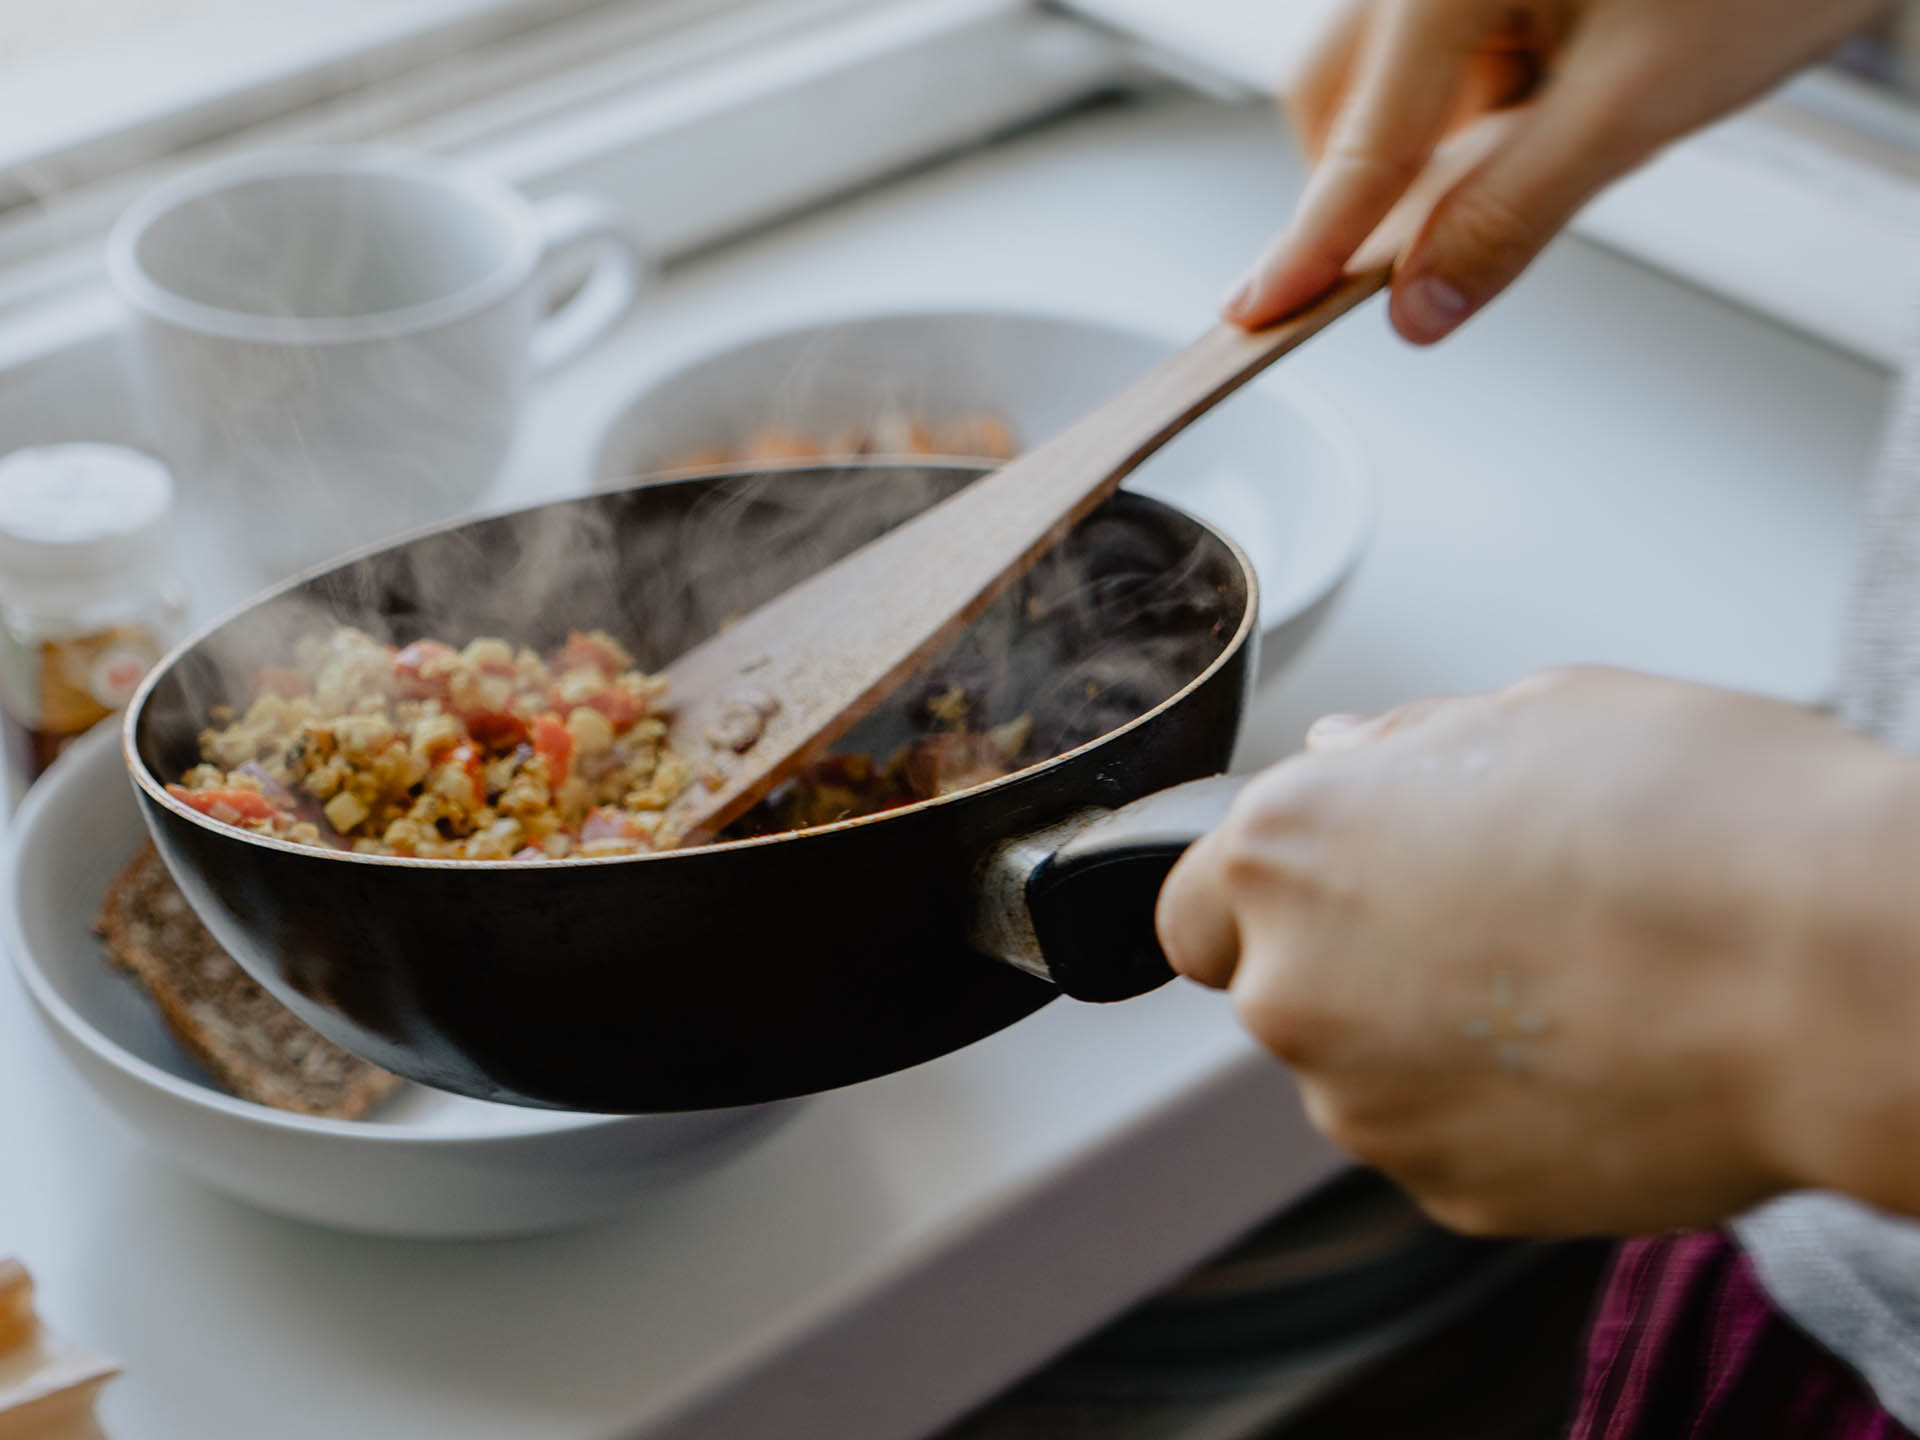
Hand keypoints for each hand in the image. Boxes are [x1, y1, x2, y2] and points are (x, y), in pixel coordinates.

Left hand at [1157, 668, 1919, 1234]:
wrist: (1829, 972)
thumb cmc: (1700, 819)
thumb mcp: (1540, 711)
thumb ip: (1408, 748)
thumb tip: (1350, 757)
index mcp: (1289, 848)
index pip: (1193, 905)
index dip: (1263, 897)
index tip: (1332, 891)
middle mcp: (1294, 986)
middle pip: (1281, 988)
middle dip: (1358, 961)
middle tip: (1493, 922)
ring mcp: (1367, 1106)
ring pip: (1364, 1072)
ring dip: (1429, 1041)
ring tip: (1572, 985)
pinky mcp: (1451, 1192)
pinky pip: (1444, 1141)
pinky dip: (1497, 1112)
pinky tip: (1598, 1054)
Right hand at [1227, 0, 1885, 342]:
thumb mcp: (1639, 104)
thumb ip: (1513, 213)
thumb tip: (1419, 304)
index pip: (1361, 141)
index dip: (1311, 243)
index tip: (1257, 312)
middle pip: (1338, 100)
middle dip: (1375, 185)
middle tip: (1437, 248)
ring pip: (1385, 84)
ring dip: (1435, 145)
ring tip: (1560, 128)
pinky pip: (1439, 59)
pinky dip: (1475, 108)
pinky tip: (1560, 94)